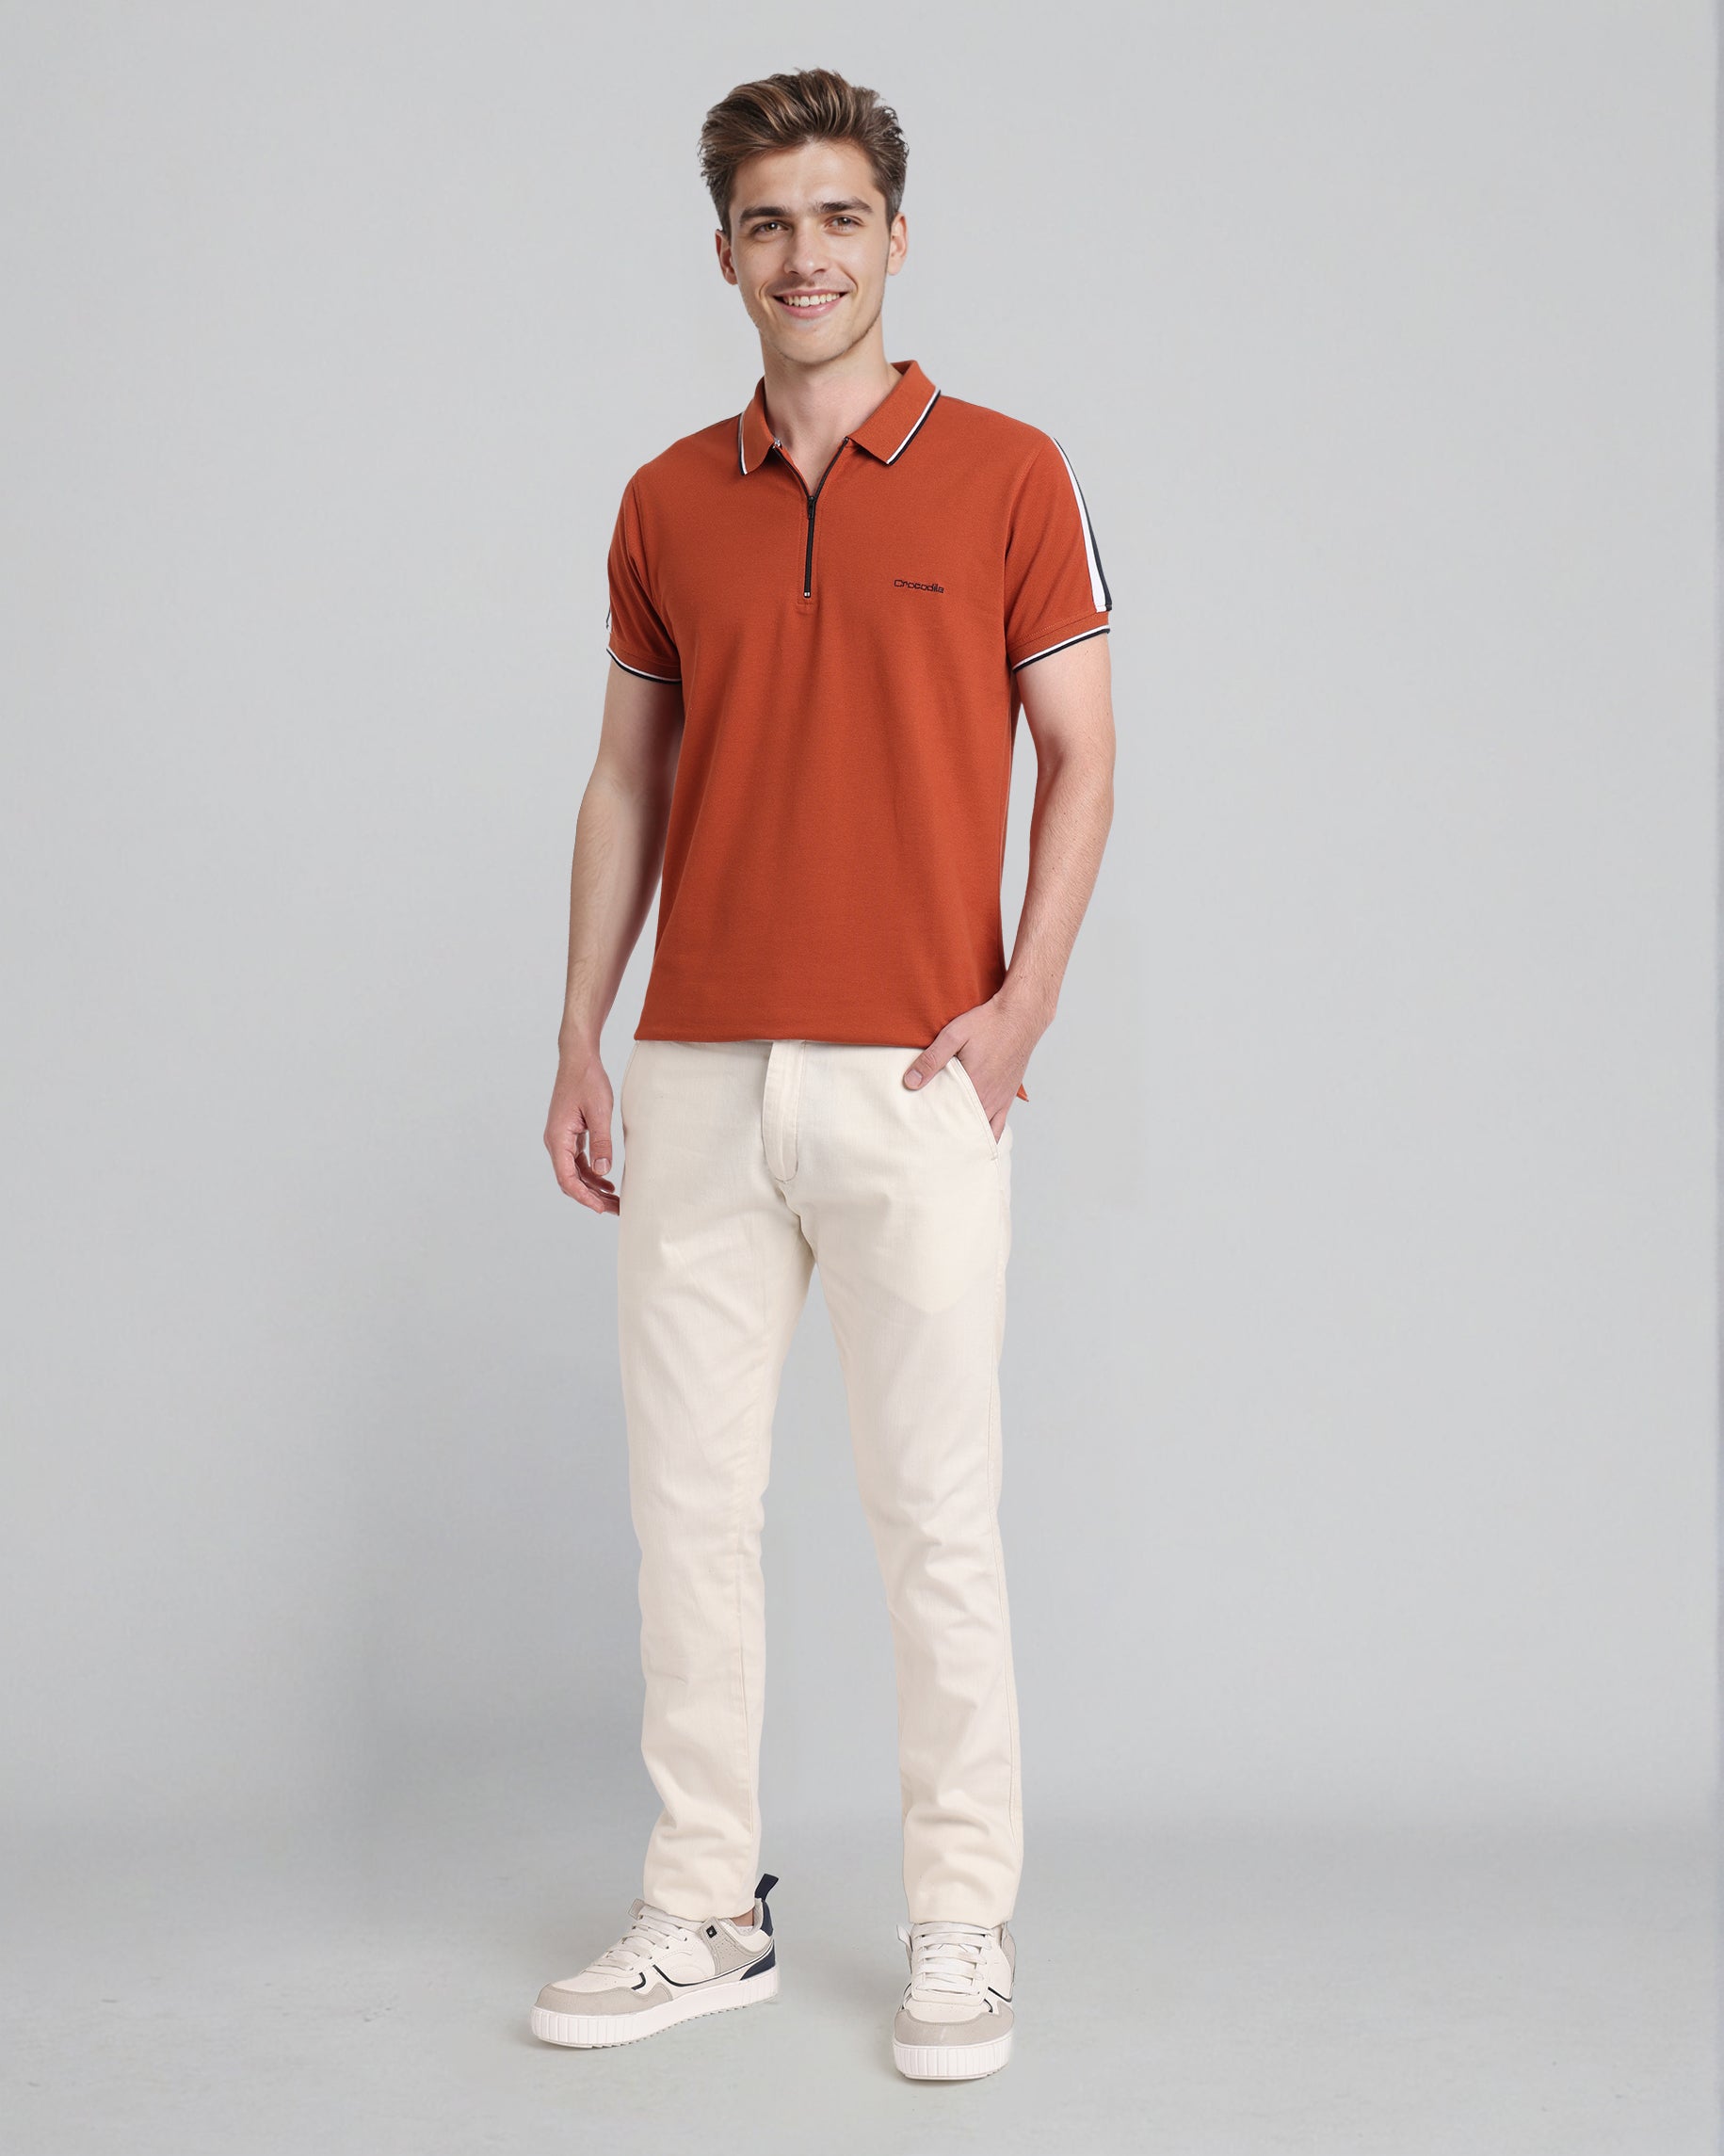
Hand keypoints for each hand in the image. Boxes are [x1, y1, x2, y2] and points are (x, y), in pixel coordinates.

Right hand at [544, 1045, 618, 1214]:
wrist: (578, 1058)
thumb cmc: (588, 1080)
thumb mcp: (600, 1112)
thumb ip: (601, 1142)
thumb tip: (603, 1171)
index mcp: (558, 1138)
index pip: (567, 1178)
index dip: (584, 1197)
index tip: (601, 1209)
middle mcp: (555, 1141)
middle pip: (570, 1180)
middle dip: (591, 1197)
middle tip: (615, 1209)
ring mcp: (560, 1138)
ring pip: (574, 1172)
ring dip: (592, 1187)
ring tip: (614, 1200)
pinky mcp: (568, 1133)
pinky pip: (576, 1161)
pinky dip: (591, 1173)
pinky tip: (606, 1180)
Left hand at [901, 995, 1038, 1140]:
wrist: (1021, 1016)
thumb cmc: (988, 1023)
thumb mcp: (954, 1035)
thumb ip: (932, 1059)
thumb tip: (910, 1082)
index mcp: (974, 1086)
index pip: (949, 1117)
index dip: (934, 1126)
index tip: (920, 1131)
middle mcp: (990, 1098)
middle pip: (965, 1128)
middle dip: (948, 1135)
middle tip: (930, 1140)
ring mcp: (1001, 1099)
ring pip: (982, 1130)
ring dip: (967, 1136)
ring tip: (949, 1143)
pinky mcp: (1009, 1096)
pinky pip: (999, 1125)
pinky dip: (987, 1134)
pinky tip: (975, 1137)